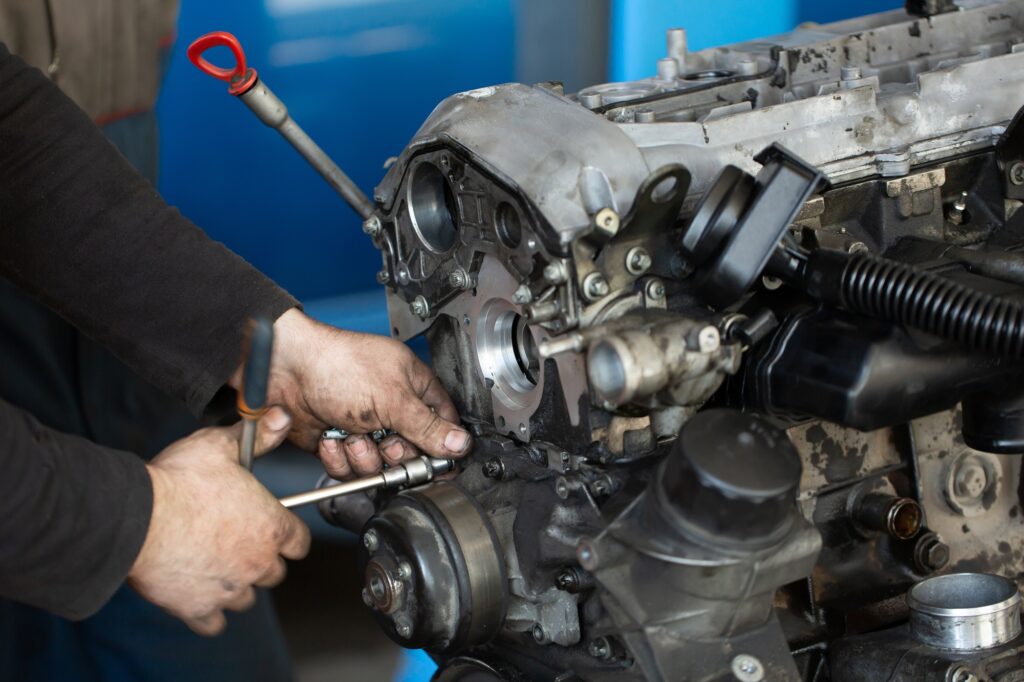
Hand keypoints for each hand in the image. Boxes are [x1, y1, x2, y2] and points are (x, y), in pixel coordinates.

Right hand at [128, 407, 309, 634]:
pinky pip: (214, 622)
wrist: (136, 516)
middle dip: (261, 559)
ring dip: (236, 585)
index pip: (299, 542)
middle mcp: (257, 562)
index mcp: (271, 526)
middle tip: (237, 543)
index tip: (273, 529)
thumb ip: (257, 436)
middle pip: (275, 572)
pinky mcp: (198, 607)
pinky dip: (208, 612)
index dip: (287, 535)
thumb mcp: (222, 446)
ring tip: (216, 566)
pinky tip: (198, 594)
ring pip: (247, 598)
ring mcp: (229, 588)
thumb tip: (280, 417)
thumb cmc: (179, 480)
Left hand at [261, 309, 471, 478]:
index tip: (439, 463)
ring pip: (379, 467)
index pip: (443, 424)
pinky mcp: (339, 444)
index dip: (442, 446)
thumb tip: (461, 444)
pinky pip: (349, 470)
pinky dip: (338, 458)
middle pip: (411, 454)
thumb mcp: (393, 398)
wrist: (285, 369)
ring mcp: (365, 428)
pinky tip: (331, 437)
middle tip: (385, 441)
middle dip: (395, 454)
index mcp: (414, 388)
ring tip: (351, 433)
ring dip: (362, 455)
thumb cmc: (338, 365)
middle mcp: (392, 410)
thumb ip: (428, 426)